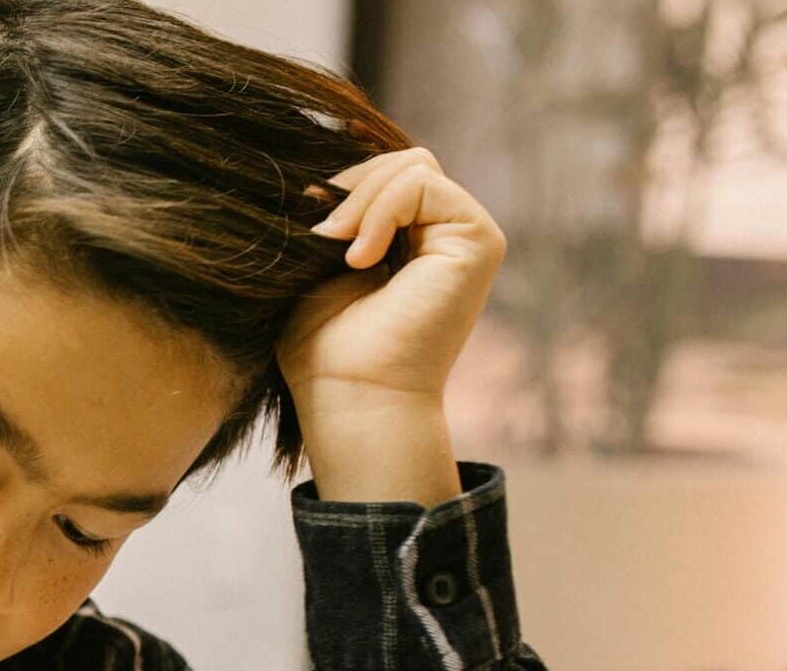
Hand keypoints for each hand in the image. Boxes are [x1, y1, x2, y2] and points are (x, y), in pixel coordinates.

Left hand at [278, 147, 504, 503]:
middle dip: (351, 187)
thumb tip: (317, 172)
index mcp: (410, 239)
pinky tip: (360, 258)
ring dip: (361, 201)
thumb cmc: (324, 347)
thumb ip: (334, 214)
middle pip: (400, 160)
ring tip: (340, 251)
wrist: (349, 395)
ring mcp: (466, 235)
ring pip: (411, 165)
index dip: (341, 186)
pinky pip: (422, 182)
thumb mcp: (318, 264)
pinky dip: (379, 211)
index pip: (382, 172)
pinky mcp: (479, 240)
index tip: (308, 226)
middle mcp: (444, 234)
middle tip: (321, 237)